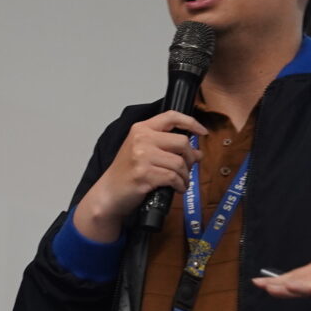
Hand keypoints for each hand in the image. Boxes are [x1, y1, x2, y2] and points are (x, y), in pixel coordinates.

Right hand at [73, 111, 208, 240]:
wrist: (109, 193)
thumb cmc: (126, 173)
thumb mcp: (142, 151)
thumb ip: (167, 147)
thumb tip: (197, 152)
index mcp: (141, 129)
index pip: (171, 117)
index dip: (191, 123)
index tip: (202, 132)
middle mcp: (141, 139)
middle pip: (182, 142)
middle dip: (190, 157)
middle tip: (188, 167)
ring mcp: (142, 157)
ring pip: (179, 163)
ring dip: (185, 175)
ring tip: (182, 181)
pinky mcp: (144, 175)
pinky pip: (173, 178)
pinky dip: (180, 185)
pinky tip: (177, 188)